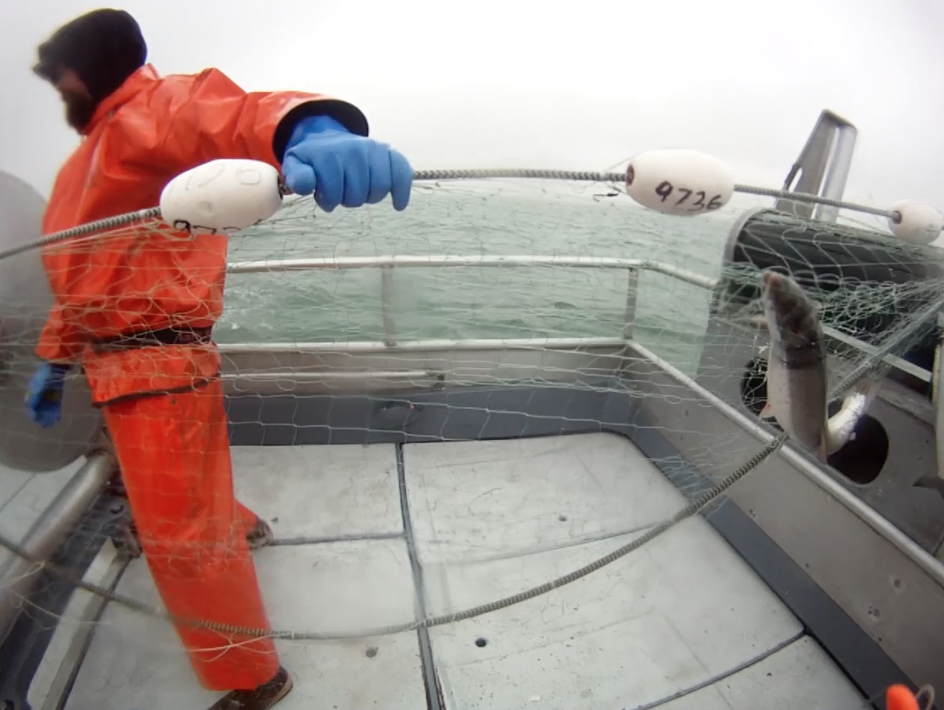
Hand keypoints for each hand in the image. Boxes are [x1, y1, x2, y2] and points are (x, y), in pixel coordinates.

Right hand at [25, 363, 69, 427]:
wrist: (56, 367)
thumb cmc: (45, 375)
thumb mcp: (39, 386)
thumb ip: (35, 396)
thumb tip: (29, 406)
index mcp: (32, 394)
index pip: (31, 407)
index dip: (33, 414)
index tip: (35, 420)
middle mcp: (40, 396)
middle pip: (39, 409)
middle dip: (42, 417)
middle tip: (45, 425)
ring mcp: (48, 396)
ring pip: (47, 409)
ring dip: (49, 416)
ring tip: (51, 424)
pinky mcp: (57, 396)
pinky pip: (55, 406)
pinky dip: (55, 412)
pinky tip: (57, 419)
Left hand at [281, 115, 412, 212]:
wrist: (327, 141)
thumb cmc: (314, 161)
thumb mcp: (296, 166)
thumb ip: (298, 177)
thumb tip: (308, 184)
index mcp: (329, 153)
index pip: (334, 191)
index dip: (328, 200)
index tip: (324, 195)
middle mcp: (353, 148)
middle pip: (359, 193)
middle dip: (348, 199)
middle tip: (342, 192)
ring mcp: (374, 149)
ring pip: (381, 187)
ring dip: (369, 197)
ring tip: (359, 190)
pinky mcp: (390, 153)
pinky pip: (403, 173)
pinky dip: (402, 191)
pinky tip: (398, 205)